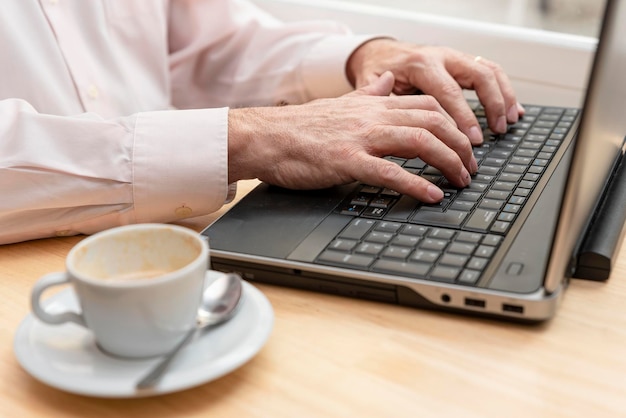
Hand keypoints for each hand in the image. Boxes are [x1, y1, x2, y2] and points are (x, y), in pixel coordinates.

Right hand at [228, 72, 477, 202]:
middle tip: (470, 167)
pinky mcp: (347, 161)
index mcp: (372, 104)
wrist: (266, 136)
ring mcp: (361, 138)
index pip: (427, 106)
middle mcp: (372, 117)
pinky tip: (432, 196)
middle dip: (460, 145)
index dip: (454, 125)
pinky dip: (416, 184)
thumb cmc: (300, 127)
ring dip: (448, 162)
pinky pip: (390, 172)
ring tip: (461, 181)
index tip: (464, 145)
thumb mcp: (341, 104)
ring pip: (419, 141)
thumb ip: (369, 92)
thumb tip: (388, 79)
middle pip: (433, 121)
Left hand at [346, 39, 524, 143]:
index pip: (448, 92)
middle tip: (496, 132)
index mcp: (420, 65)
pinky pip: (490, 72)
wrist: (378, 53)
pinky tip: (513, 110)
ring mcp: (454, 58)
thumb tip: (397, 123)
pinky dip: (504, 90)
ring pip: (489, 71)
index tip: (473, 139)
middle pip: (478, 76)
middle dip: (491, 105)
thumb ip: (383, 103)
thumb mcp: (371, 87)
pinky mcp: (462, 62)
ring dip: (503, 97)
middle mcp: (441, 57)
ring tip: (508, 123)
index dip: (463, 117)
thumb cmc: (374, 73)